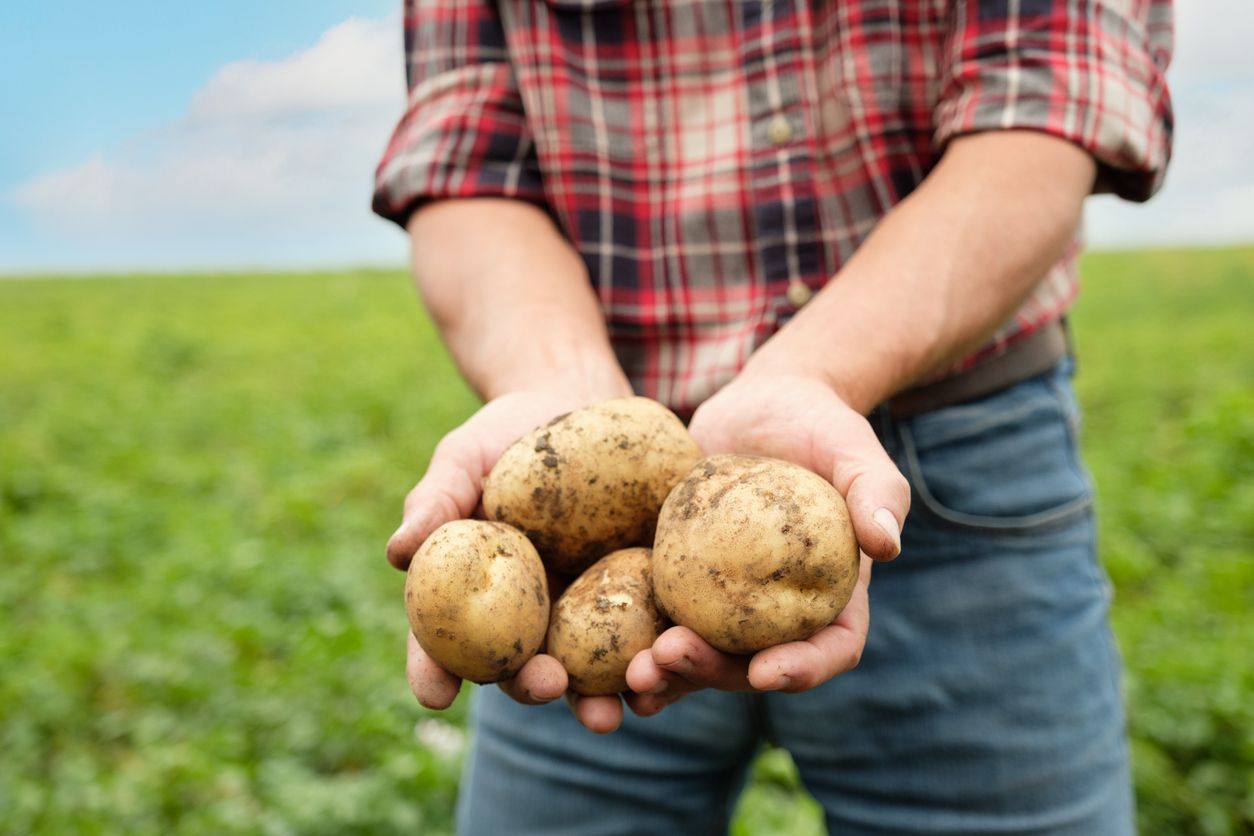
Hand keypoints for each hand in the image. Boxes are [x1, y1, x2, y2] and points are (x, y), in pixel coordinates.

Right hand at [389, 388, 631, 733]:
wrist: (580, 404)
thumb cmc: (506, 435)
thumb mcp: (463, 458)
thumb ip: (436, 501)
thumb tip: (398, 550)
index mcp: (475, 595)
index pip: (442, 642)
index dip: (434, 672)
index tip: (435, 694)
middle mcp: (528, 616)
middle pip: (522, 668)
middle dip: (532, 688)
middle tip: (547, 685)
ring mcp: (585, 609)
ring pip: (588, 670)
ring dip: (598, 697)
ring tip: (613, 712)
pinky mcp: (639, 592)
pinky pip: (646, 633)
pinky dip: (656, 657)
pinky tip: (667, 664)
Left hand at [625, 369, 909, 712]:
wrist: (759, 404)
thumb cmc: (819, 423)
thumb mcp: (854, 446)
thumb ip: (877, 491)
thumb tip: (887, 544)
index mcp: (832, 596)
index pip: (830, 648)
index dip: (802, 669)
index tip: (766, 673)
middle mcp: (778, 612)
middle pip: (751, 664)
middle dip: (712, 674)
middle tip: (670, 659)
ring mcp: (726, 602)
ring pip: (700, 655)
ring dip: (668, 675)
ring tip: (633, 674)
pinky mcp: (682, 580)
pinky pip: (659, 618)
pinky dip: (634, 641)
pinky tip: (602, 654)